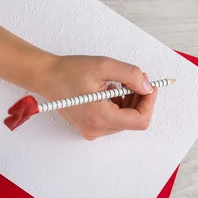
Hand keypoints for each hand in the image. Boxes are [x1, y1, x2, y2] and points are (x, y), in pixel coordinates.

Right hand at [37, 55, 157, 139]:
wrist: (46, 77)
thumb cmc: (69, 71)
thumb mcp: (104, 66)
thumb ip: (131, 76)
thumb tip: (147, 87)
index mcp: (100, 116)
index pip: (140, 120)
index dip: (149, 102)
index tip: (150, 86)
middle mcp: (97, 129)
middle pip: (134, 120)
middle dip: (140, 99)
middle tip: (135, 79)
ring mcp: (93, 131)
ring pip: (125, 121)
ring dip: (130, 102)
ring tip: (119, 84)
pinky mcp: (90, 128)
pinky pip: (114, 120)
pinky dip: (119, 106)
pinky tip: (111, 91)